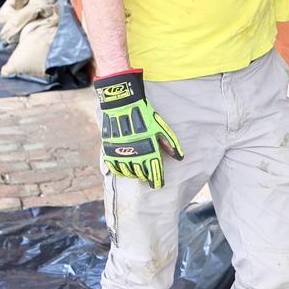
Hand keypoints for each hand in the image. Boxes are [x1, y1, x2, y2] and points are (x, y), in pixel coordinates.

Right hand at [94, 70, 183, 188]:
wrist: (123, 103)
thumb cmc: (144, 114)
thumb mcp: (160, 127)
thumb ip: (170, 143)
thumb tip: (179, 157)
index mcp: (149, 148)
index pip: (154, 170)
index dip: (157, 180)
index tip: (158, 185)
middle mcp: (135, 153)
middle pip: (141, 173)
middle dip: (146, 176)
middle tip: (148, 177)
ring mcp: (121, 152)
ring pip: (128, 172)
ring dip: (134, 174)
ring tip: (137, 173)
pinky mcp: (109, 150)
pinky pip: (114, 168)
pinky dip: (120, 171)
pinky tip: (124, 171)